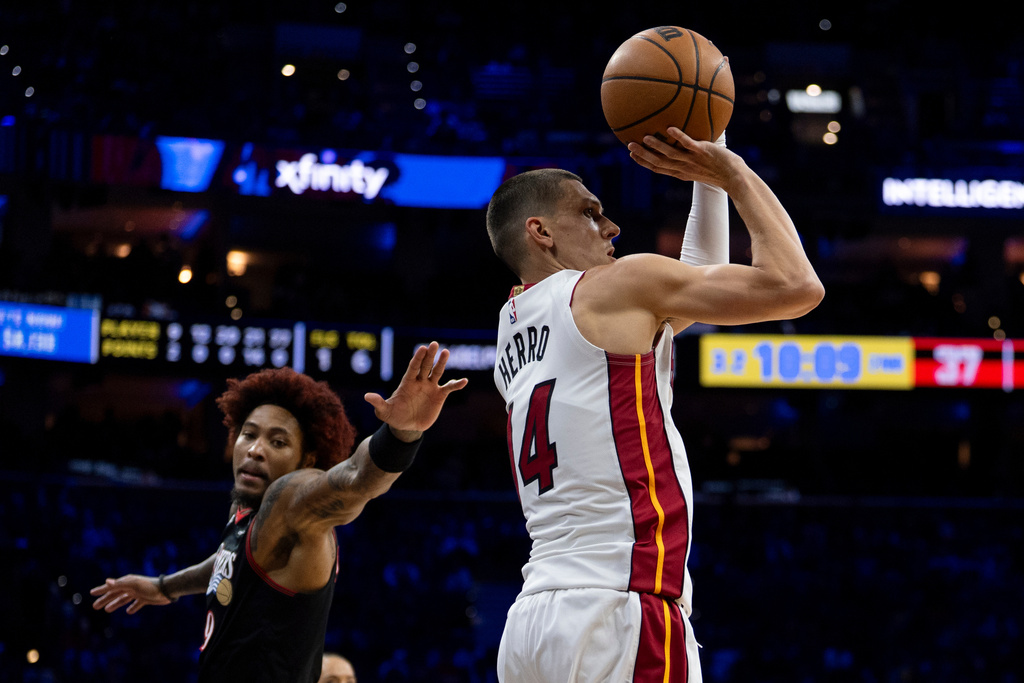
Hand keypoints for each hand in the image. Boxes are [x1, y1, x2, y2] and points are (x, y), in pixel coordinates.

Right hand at [90, 574, 170, 613]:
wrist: (166, 591)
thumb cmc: (149, 587)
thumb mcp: (133, 585)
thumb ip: (119, 584)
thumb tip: (106, 581)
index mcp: (127, 582)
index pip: (111, 586)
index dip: (101, 590)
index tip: (92, 593)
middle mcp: (132, 587)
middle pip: (115, 594)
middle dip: (105, 599)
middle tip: (95, 606)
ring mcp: (138, 593)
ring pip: (124, 599)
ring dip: (115, 604)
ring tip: (107, 610)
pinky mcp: (145, 599)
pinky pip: (136, 604)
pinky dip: (132, 607)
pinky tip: (129, 611)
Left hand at [363, 342, 467, 436]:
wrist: (407, 426)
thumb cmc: (394, 416)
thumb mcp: (384, 411)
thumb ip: (378, 403)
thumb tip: (367, 396)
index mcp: (407, 383)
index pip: (413, 367)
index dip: (418, 359)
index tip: (422, 349)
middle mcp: (420, 381)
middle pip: (426, 366)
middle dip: (430, 356)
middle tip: (434, 344)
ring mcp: (430, 387)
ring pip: (437, 372)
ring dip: (442, 363)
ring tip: (446, 352)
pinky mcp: (439, 396)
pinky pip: (449, 388)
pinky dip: (456, 384)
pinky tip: (464, 381)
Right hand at [627, 127, 742, 190]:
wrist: (735, 177)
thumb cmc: (720, 171)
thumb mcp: (701, 167)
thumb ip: (691, 157)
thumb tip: (686, 143)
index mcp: (681, 173)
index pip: (658, 168)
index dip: (643, 163)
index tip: (632, 156)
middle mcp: (684, 168)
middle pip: (658, 163)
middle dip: (643, 155)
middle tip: (630, 146)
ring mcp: (692, 160)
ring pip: (670, 154)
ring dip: (656, 146)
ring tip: (644, 137)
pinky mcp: (702, 151)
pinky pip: (688, 143)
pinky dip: (678, 137)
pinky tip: (669, 129)